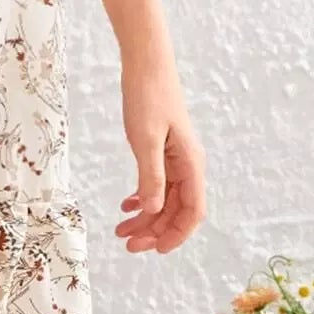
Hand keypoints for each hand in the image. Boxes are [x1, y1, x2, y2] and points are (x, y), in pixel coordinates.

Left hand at [115, 54, 205, 254]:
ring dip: (146, 216)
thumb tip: (152, 210)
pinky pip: (157, 182)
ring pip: (164, 198)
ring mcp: (175, 156)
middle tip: (127, 244)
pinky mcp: (162, 148)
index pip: (192, 211)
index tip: (155, 250)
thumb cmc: (147, 96)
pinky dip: (143, 196)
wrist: (146, 63)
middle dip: (154, 230)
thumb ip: (150, 175)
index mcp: (190, 163)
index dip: (177, 234)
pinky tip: (126, 205)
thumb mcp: (145, 138)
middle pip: (176, 209)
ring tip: (121, 230)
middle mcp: (187, 164)